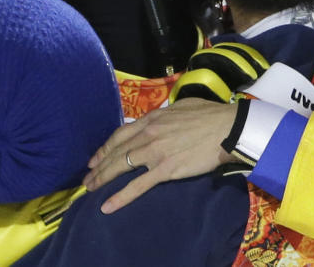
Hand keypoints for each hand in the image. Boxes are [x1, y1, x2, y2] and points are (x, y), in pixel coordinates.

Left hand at [83, 98, 236, 213]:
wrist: (226, 128)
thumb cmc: (209, 115)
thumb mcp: (181, 106)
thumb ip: (166, 114)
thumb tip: (162, 118)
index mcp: (152, 119)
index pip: (121, 134)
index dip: (105, 147)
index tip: (95, 158)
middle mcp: (148, 134)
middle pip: (116, 151)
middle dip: (98, 166)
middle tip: (87, 178)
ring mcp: (154, 152)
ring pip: (121, 166)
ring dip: (102, 179)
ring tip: (90, 188)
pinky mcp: (165, 169)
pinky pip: (138, 186)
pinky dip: (120, 197)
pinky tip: (107, 206)